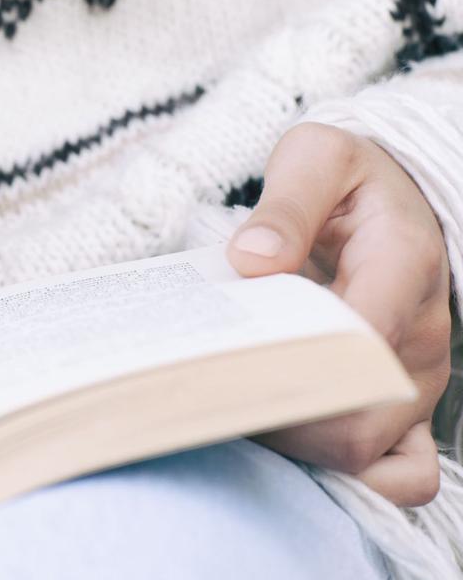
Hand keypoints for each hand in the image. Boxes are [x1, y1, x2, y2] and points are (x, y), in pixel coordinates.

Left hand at [227, 122, 451, 505]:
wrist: (388, 195)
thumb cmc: (346, 179)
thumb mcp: (315, 158)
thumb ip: (286, 205)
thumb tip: (252, 261)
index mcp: (402, 266)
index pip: (354, 349)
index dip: (288, 371)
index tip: (224, 366)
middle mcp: (420, 334)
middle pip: (358, 425)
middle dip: (279, 421)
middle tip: (210, 394)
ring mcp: (418, 377)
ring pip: (369, 456)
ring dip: (299, 450)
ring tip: (237, 410)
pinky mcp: (408, 402)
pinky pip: (400, 472)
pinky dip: (345, 472)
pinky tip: (286, 438)